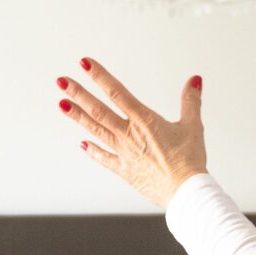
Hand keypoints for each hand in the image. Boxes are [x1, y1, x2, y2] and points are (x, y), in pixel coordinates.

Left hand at [57, 57, 206, 206]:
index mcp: (144, 121)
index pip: (117, 92)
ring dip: (78, 117)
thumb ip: (190, 101)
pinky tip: (82, 144)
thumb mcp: (193, 126)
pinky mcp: (125, 170)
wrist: (184, 191)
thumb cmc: (189, 161)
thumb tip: (194, 80)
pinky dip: (92, 151)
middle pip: (98, 110)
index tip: (85, 63)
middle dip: (78, 94)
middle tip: (61, 82)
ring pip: (96, 131)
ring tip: (62, 104)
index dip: (100, 76)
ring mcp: (124, 153)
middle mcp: (129, 135)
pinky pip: (104, 158)